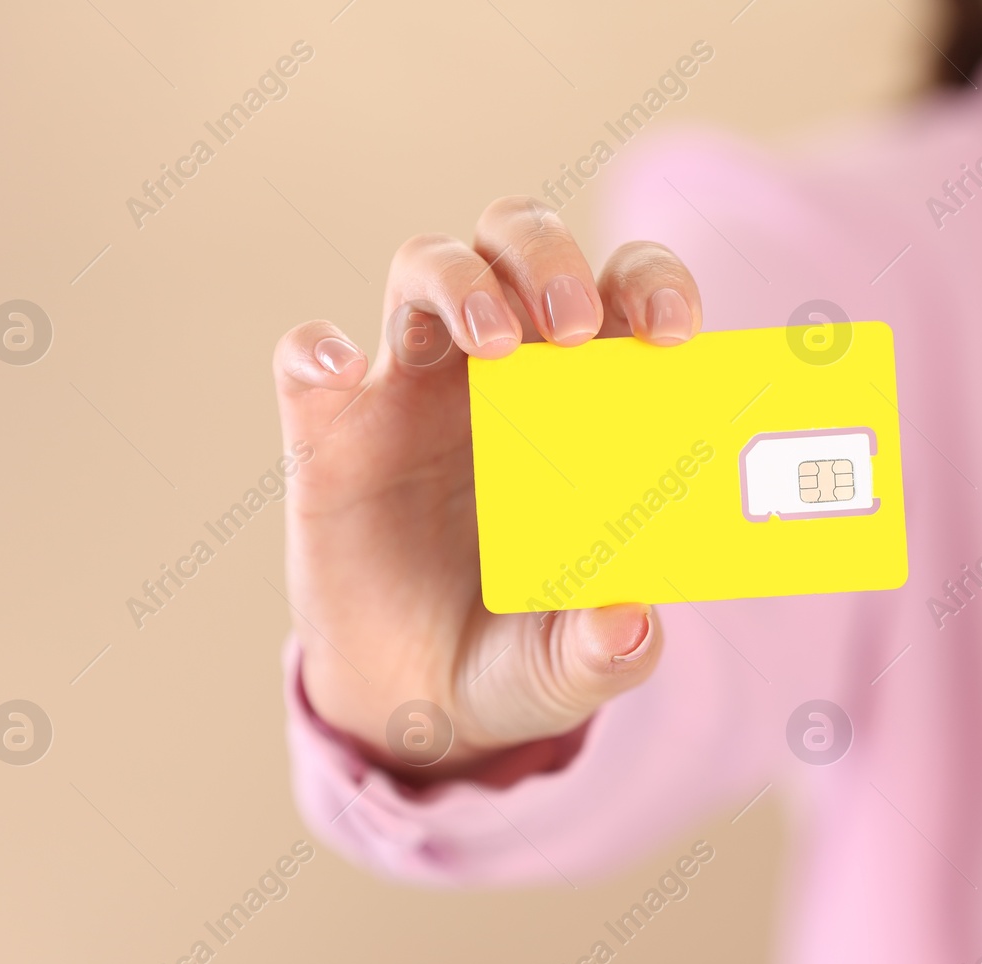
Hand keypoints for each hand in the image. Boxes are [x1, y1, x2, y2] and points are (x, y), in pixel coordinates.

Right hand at [272, 196, 701, 777]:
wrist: (418, 699)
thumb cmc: (519, 652)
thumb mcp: (571, 667)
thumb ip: (607, 648)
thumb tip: (632, 621)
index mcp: (583, 396)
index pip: (622, 294)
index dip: (653, 287)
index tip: (675, 334)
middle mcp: (499, 370)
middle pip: (519, 245)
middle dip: (548, 259)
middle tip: (575, 327)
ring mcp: (410, 391)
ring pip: (426, 266)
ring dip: (461, 280)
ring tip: (494, 343)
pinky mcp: (328, 435)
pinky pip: (305, 363)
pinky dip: (313, 351)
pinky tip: (336, 368)